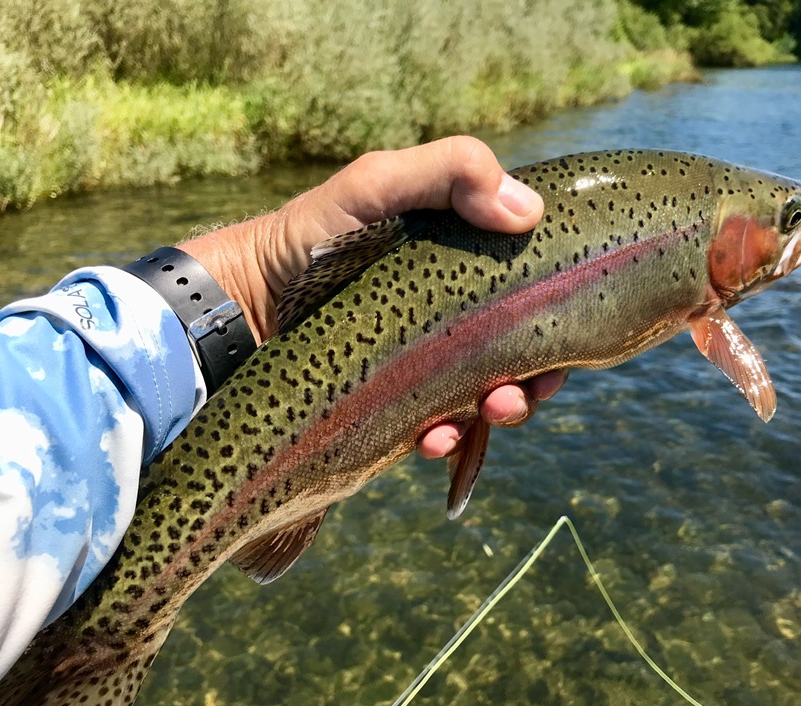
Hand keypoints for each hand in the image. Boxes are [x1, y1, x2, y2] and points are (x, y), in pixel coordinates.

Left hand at [180, 136, 568, 458]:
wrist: (238, 310)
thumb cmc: (310, 240)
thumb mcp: (374, 185)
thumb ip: (450, 170)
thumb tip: (530, 212)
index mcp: (461, 266)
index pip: (531, 289)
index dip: (557, 309)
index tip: (563, 325)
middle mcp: (451, 319)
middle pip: (523, 352)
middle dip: (539, 375)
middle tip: (526, 384)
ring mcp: (425, 368)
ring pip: (491, 398)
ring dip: (506, 409)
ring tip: (492, 407)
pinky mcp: (397, 411)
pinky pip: (441, 433)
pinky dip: (448, 439)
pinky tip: (433, 435)